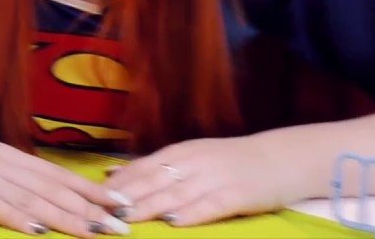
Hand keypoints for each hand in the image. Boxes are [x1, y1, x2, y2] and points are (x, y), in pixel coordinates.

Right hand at [0, 111, 131, 236]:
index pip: (60, 176)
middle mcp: (5, 166)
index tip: (123, 203)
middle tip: (125, 226)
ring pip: (35, 201)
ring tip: (96, 233)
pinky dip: (18, 218)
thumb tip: (38, 186)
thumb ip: (9, 170)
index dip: (93, 191)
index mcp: (10, 157)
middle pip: (56, 191)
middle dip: (93, 210)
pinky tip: (38, 230)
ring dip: (68, 219)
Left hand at [104, 135, 295, 226]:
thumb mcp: (191, 156)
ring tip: (127, 217)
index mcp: (181, 151)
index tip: (93, 195)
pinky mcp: (238, 195)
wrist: (281, 158)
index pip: (141, 167)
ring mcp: (216, 178)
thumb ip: (156, 166)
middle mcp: (194, 162)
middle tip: (101, 209)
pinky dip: (192, 213)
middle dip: (126, 196)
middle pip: (154, 181)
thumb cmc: (230, 161)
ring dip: (150, 206)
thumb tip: (114, 174)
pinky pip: (211, 205)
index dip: (118, 183)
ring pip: (176, 193)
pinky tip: (175, 222)